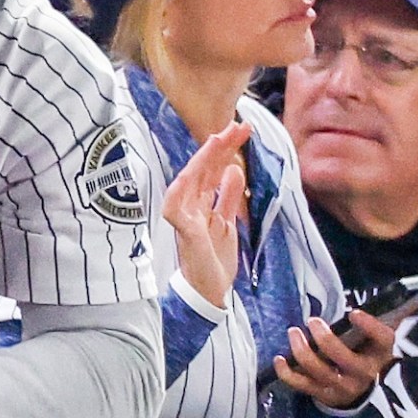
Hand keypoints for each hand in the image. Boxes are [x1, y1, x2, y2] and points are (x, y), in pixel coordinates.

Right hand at [160, 121, 249, 311]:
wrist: (209, 292)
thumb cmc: (214, 261)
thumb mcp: (227, 223)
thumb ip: (228, 196)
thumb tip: (233, 169)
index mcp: (200, 204)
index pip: (211, 170)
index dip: (225, 149)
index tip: (241, 129)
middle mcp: (190, 207)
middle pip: (202, 170)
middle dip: (218, 146)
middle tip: (237, 125)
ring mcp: (184, 218)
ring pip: (188, 181)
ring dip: (203, 160)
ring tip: (219, 139)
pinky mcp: (183, 232)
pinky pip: (175, 209)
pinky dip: (179, 192)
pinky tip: (189, 174)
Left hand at [274, 310, 395, 408]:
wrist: (358, 388)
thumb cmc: (364, 352)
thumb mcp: (375, 338)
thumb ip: (381, 317)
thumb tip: (405, 295)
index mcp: (380, 353)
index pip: (383, 339)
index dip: (369, 326)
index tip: (353, 312)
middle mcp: (364, 373)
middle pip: (345, 359)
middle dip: (326, 340)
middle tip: (312, 321)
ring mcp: (343, 387)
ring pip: (320, 371)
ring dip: (302, 351)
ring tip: (293, 332)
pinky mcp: (323, 395)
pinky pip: (302, 385)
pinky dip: (287, 373)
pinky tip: (279, 359)